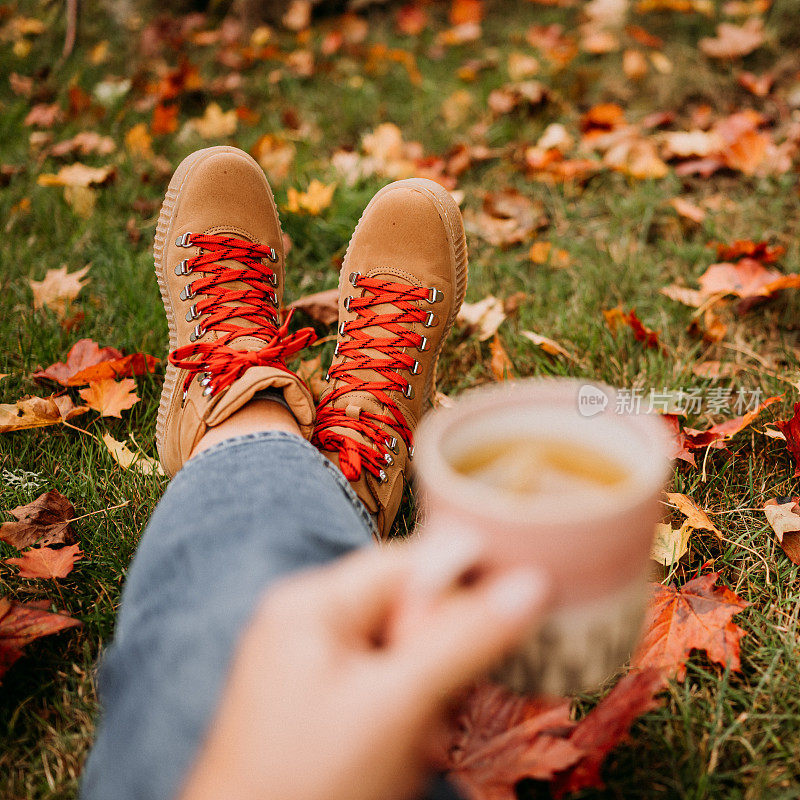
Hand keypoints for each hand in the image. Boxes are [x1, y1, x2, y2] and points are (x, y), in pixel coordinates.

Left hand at [178, 532, 546, 799]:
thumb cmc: (307, 782)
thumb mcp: (394, 706)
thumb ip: (462, 640)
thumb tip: (532, 583)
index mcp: (313, 602)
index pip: (407, 562)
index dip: (467, 575)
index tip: (527, 595)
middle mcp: (309, 622)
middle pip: (406, 607)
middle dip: (447, 650)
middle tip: (468, 694)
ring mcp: (312, 665)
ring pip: (402, 652)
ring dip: (432, 690)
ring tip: (428, 738)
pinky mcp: (321, 703)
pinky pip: (384, 686)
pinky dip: (410, 712)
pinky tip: (411, 750)